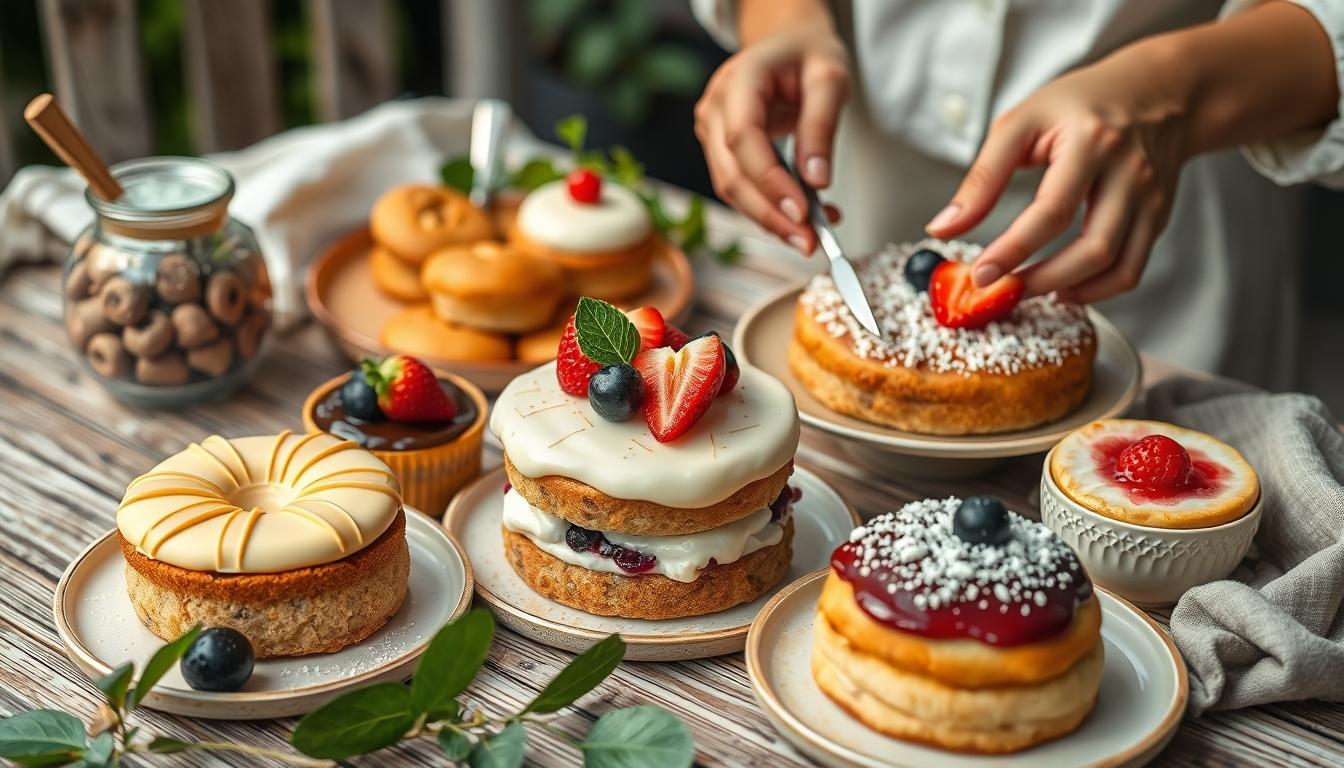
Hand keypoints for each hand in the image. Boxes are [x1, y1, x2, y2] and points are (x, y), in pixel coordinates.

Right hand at [695, 19, 848, 253]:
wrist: (788, 44)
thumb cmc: (808, 54)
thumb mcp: (830, 79)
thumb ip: (822, 127)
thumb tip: (816, 181)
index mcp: (738, 81)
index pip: (743, 139)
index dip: (769, 181)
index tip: (801, 212)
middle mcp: (714, 107)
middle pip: (731, 174)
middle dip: (769, 215)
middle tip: (808, 241)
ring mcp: (712, 130)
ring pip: (732, 188)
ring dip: (770, 219)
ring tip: (811, 235)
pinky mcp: (720, 149)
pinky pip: (741, 186)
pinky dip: (770, 208)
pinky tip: (802, 219)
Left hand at [926, 46, 1188, 303]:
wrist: (1158, 90)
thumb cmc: (1080, 103)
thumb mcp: (1021, 123)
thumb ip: (982, 178)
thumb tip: (942, 228)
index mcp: (1092, 143)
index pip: (1052, 211)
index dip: (1014, 250)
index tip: (980, 276)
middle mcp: (1130, 173)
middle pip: (1093, 248)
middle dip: (1042, 280)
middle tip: (1001, 290)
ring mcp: (1151, 198)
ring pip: (1118, 267)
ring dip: (1071, 291)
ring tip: (1028, 292)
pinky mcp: (1159, 216)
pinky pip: (1132, 268)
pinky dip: (1098, 289)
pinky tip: (1064, 288)